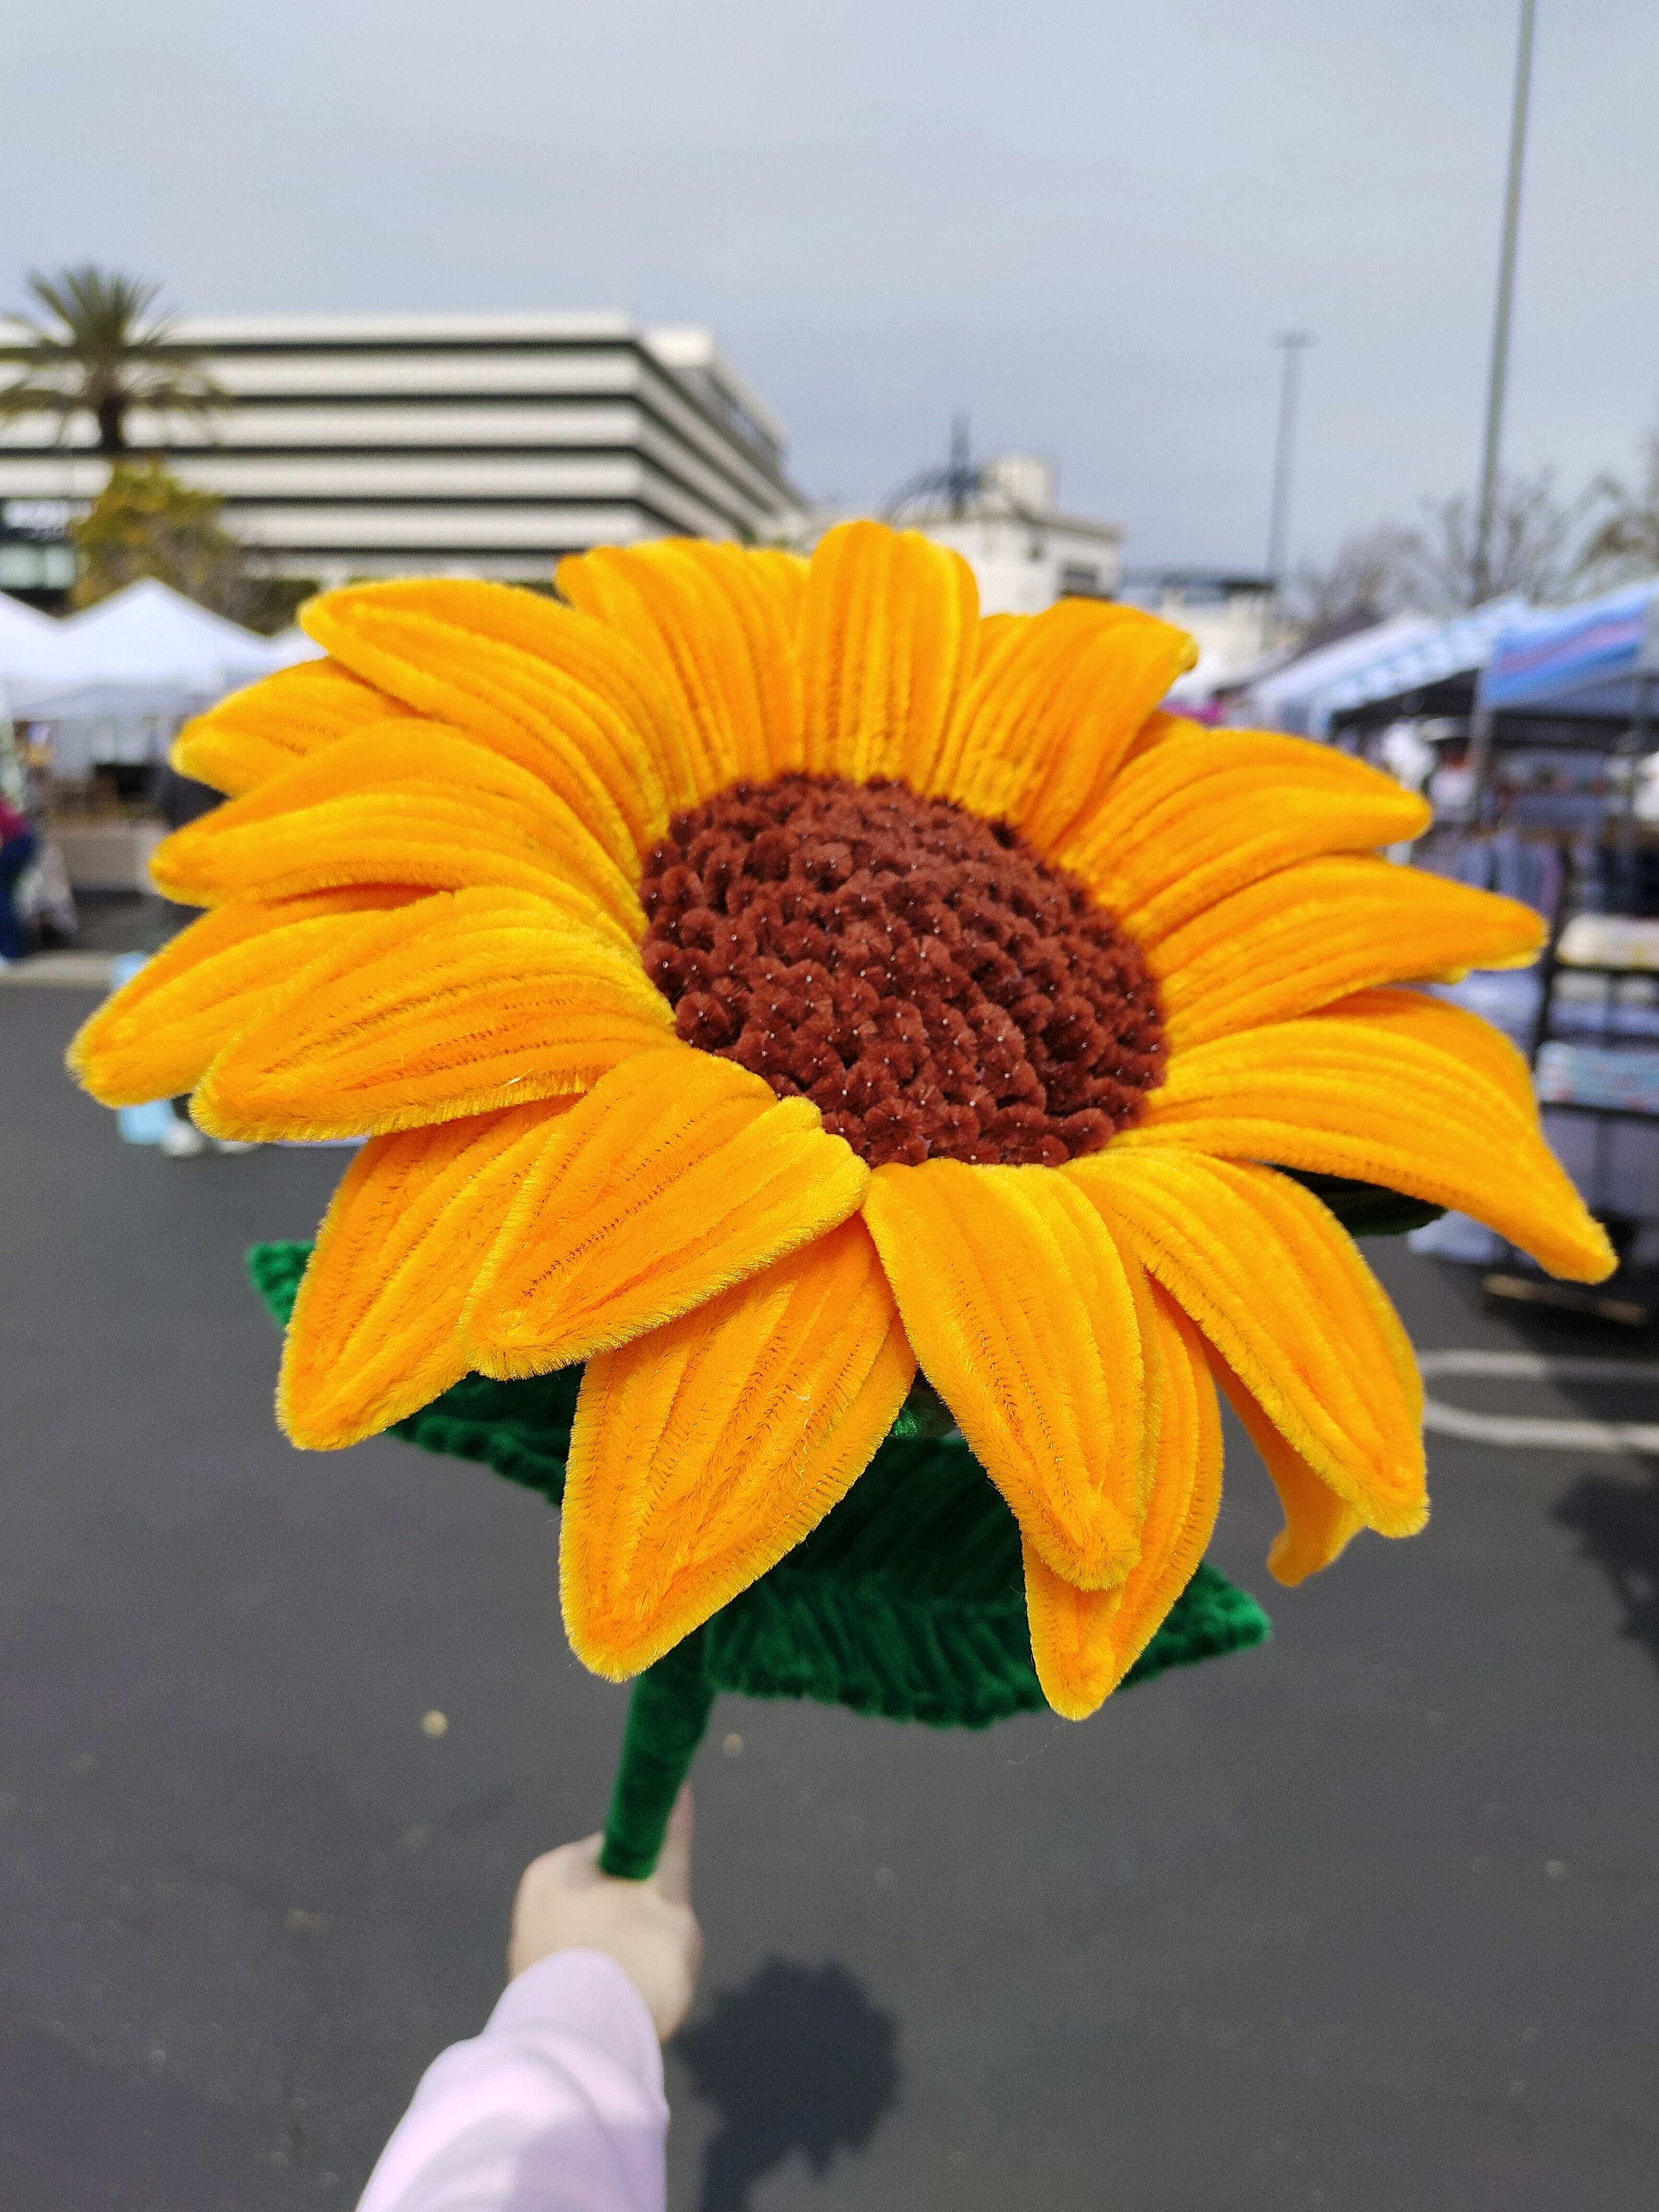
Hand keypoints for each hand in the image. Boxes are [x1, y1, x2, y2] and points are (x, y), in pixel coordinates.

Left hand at [508, 1785, 702, 2038]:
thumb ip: (672, 1846)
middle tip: (655, 1958)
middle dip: (632, 1924)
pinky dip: (598, 1989)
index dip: (649, 1880)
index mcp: (559, 1870)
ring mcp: (525, 1954)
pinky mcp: (527, 1999)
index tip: (663, 1912)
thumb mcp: (667, 1898)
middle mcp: (531, 1905)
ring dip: (616, 1960)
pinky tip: (614, 2013)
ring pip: (591, 1942)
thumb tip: (677, 1784)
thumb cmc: (635, 1963)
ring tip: (634, 1993)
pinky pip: (576, 1979)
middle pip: (604, 1899)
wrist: (588, 2054)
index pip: (619, 1853)